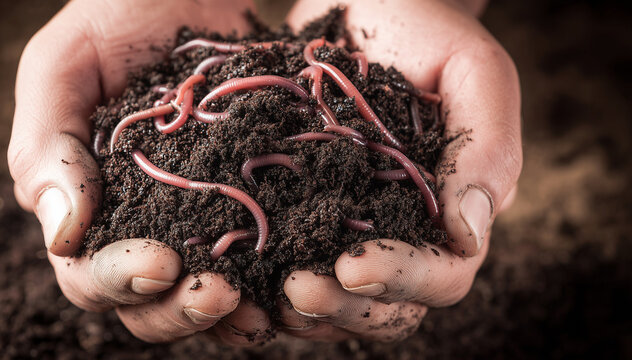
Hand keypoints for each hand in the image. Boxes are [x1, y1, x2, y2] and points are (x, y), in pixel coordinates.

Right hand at [7, 0, 270, 343]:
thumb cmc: (121, 16)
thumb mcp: (66, 64)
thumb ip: (46, 143)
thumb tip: (63, 234)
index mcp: (89, 205)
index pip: (88, 273)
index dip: (118, 280)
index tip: (160, 263)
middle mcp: (143, 225)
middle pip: (150, 302)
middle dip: (180, 308)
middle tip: (220, 294)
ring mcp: (203, 219)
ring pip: (208, 296)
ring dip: (233, 314)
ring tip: (266, 305)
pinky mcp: (256, 204)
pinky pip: (265, 260)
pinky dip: (279, 280)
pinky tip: (301, 279)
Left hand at [281, 0, 521, 340]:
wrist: (360, 4)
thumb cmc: (423, 29)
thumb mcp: (472, 71)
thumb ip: (485, 147)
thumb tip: (467, 234)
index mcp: (448, 211)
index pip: (442, 276)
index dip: (404, 280)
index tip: (354, 265)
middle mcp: (398, 232)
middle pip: (384, 309)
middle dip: (343, 308)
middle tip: (297, 287)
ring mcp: (343, 228)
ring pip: (330, 304)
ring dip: (295, 311)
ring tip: (253, 295)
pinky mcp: (295, 215)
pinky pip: (279, 268)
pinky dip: (256, 285)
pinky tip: (226, 277)